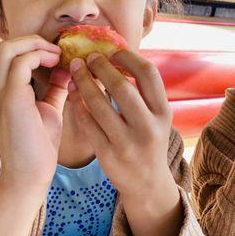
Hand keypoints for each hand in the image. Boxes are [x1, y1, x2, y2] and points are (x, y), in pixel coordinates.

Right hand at [0, 35, 70, 190]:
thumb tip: (66, 68)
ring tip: (58, 56)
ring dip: (37, 46)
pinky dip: (41, 57)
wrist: (30, 176)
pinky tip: (57, 65)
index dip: (33, 48)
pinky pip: (21, 62)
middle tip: (57, 51)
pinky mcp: (10, 99)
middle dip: (33, 41)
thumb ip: (53, 87)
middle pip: (5, 46)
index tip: (57, 54)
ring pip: (9, 49)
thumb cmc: (39, 145)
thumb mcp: (47, 109)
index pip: (8, 55)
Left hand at [68, 49, 172, 197]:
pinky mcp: (108, 155)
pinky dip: (77, 104)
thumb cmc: (148, 142)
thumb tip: (117, 57)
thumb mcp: (156, 118)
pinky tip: (72, 92)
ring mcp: (127, 143)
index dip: (128, 57)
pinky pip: (87, 123)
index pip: (148, 73)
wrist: (146, 183)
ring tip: (75, 71)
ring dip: (83, 82)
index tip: (112, 51)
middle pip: (121, 86)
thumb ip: (143, 93)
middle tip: (88, 58)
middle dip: (100, 67)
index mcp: (163, 112)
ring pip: (99, 104)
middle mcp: (148, 127)